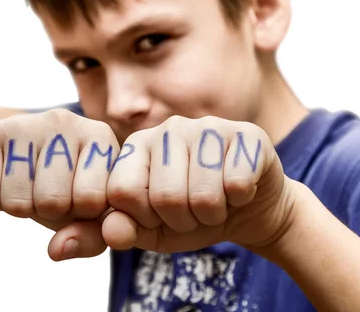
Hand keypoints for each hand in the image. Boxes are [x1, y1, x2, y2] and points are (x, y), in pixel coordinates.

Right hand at [0, 108, 118, 259]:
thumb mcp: (90, 212)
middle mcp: (66, 121)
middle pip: (52, 201)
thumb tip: (57, 250)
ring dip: (20, 207)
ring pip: (17, 201)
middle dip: (49, 211)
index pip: (91, 200)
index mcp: (101, 137)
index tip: (79, 197)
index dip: (81, 214)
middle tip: (48, 192)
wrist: (18, 157)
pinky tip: (4, 179)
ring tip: (28, 185)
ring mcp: (25, 122)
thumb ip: (92, 237)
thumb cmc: (67, 187)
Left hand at [98, 115, 293, 252]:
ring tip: (216, 202)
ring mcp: (209, 126)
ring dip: (212, 214)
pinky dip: (240, 200)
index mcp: (138, 145)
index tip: (159, 215)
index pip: (124, 191)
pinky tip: (239, 190)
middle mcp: (170, 127)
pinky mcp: (248, 134)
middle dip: (183, 221)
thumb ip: (124, 231)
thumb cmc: (193, 216)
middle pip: (165, 197)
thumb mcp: (153, 231)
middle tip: (194, 211)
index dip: (145, 219)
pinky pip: (237, 185)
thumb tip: (110, 232)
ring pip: (203, 194)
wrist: (249, 210)